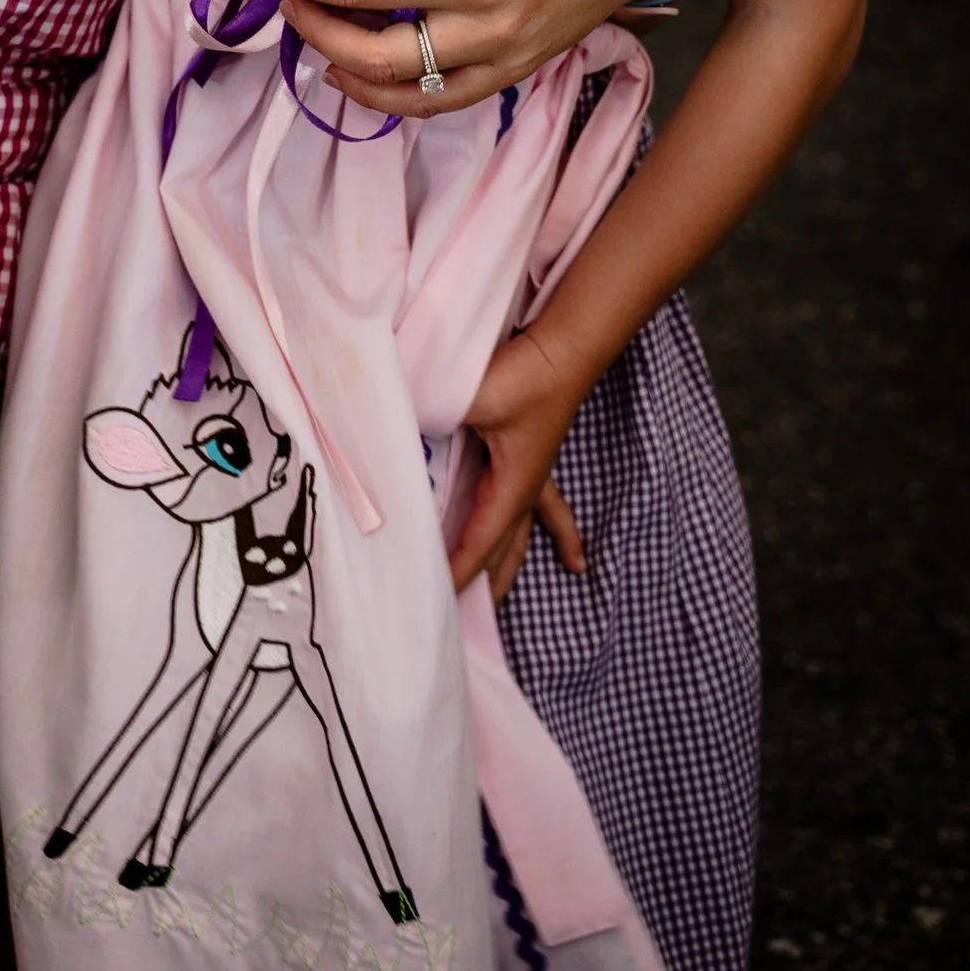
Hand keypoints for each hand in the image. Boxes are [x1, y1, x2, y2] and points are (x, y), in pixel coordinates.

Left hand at [450, 327, 590, 599]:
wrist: (565, 347)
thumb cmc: (524, 376)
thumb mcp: (471, 401)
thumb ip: (431, 415)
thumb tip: (394, 428)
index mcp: (513, 484)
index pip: (480, 539)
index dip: (458, 569)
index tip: (436, 597)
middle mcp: (524, 486)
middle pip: (503, 549)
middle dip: (487, 585)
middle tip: (467, 623)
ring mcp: (532, 472)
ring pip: (520, 533)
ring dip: (511, 565)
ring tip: (503, 604)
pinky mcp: (531, 453)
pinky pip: (542, 503)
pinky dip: (556, 533)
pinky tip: (575, 562)